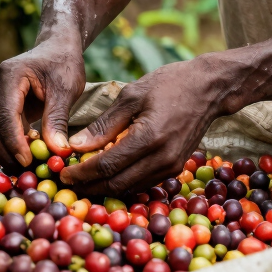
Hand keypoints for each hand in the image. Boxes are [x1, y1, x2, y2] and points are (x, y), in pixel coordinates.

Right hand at [0, 36, 84, 167]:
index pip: (4, 116)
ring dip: (5, 152)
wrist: (56, 49)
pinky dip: (7, 145)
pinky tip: (25, 157)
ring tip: (28, 167)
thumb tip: (56, 151)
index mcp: (9, 74)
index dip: (14, 142)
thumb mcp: (66, 89)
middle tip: (27, 172)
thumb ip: (58, 119)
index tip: (28, 162)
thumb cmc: (63, 64)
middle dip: (6, 153)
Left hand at [60, 55, 226, 197]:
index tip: (62, 172)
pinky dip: (122, 182)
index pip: (107, 166)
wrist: (209, 88)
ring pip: (130, 188)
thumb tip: (75, 146)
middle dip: (89, 186)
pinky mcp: (175, 168)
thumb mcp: (132, 95)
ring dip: (104, 187)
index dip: (82, 173)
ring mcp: (171, 166)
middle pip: (117, 184)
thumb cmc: (170, 83)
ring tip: (82, 180)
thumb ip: (104, 124)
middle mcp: (162, 158)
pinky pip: (142, 183)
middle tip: (67, 182)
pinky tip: (107, 174)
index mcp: (149, 137)